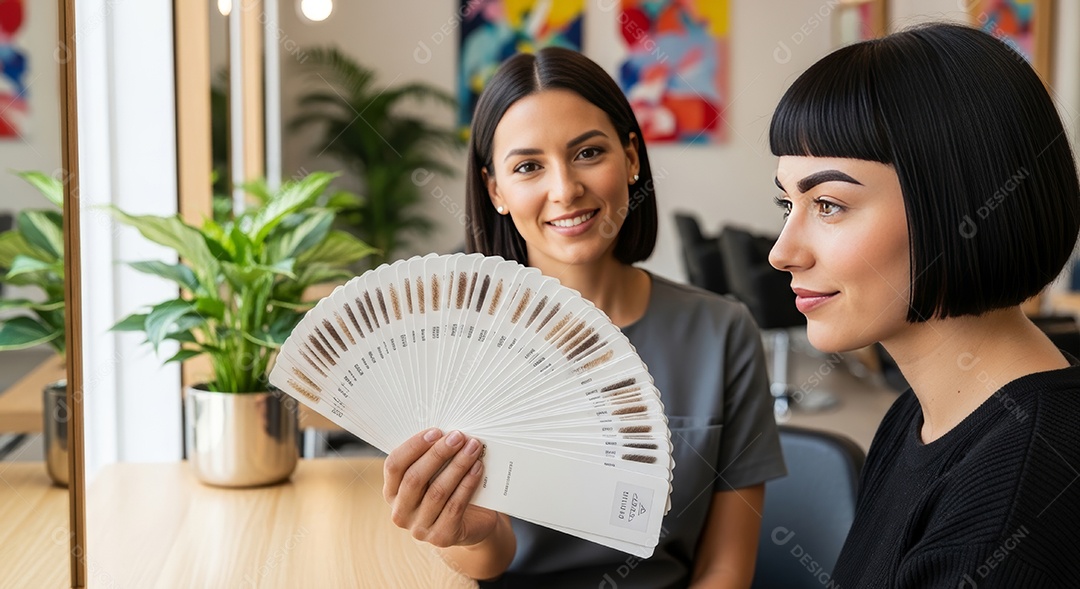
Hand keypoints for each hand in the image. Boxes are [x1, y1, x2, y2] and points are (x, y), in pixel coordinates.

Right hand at [383, 428, 498, 547]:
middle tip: (458, 436)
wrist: (472, 524)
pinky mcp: (441, 537)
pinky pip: (455, 506)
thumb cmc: (450, 491)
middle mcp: (400, 512)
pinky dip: (467, 484)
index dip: (413, 446)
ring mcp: (419, 528)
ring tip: (473, 448)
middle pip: (414, 478)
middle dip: (438, 453)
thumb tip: (447, 432)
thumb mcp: (435, 474)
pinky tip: (477, 468)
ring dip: (457, 465)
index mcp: (391, 492)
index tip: (436, 431)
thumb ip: (433, 457)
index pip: (394, 465)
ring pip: (437, 491)